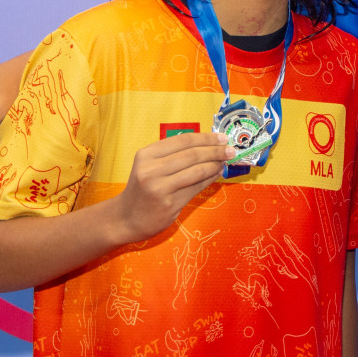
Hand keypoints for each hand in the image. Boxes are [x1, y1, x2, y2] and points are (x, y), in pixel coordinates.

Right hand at [110, 132, 236, 242]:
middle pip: (191, 155)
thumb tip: (208, 146)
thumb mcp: (149, 166)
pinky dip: (210, 179)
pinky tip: (217, 174)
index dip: (205, 138)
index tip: (222, 138)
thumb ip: (173, 155)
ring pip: (196, 171)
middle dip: (215, 151)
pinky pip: (196, 187)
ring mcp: (159, 187)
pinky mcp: (169, 203)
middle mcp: (150, 169)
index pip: (182, 140)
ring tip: (225, 162)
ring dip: (215, 165)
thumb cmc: (143, 189)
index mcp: (146, 154)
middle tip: (231, 150)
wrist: (126, 218)